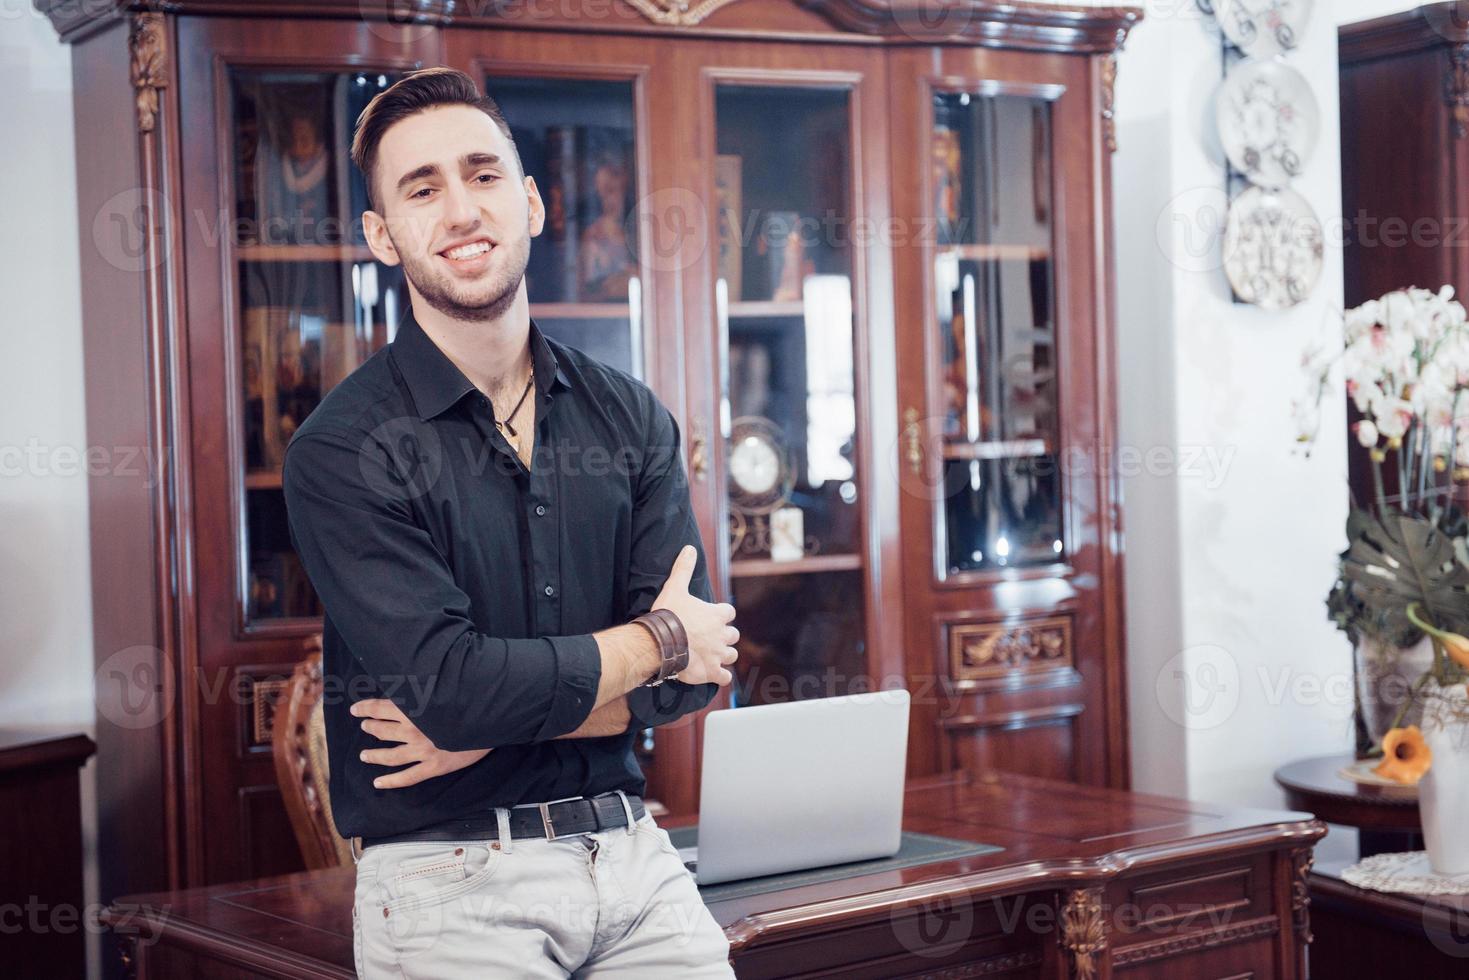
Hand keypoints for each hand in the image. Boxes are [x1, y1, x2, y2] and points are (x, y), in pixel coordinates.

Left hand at [350, 699, 490, 788]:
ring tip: (364, 755)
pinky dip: (390, 782)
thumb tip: (408, 686)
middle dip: (370, 728)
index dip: (365, 708)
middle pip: (383, 731)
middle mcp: (414, 731)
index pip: (381, 708)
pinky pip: (407, 777)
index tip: (355, 709)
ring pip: (390, 756)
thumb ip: (424, 690)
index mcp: (415, 709)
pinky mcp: (434, 767)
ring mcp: (423, 751)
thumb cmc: (470, 701)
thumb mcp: (444, 690)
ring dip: (374, 755)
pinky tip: (378, 782)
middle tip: (365, 727)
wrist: (492, 721)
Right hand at [652, 545, 737, 685]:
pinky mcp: (711, 672)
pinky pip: (725, 677)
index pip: (729, 612)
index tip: (714, 616)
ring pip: (732, 655)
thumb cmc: (669, 614)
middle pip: (733, 635)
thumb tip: (689, 548)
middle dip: (725, 636)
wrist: (660, 642)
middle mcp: (721, 635)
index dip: (722, 614)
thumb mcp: (675, 587)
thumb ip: (683, 568)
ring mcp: (717, 655)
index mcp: (716, 615)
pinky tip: (715, 675)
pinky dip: (722, 676)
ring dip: (725, 655)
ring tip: (713, 655)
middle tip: (711, 637)